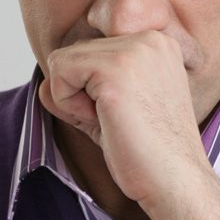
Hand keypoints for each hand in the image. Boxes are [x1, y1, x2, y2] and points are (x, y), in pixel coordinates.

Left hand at [39, 30, 219, 219]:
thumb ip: (80, 93)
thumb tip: (44, 85)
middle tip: (118, 122)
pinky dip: (68, 104)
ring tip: (113, 121)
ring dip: (74, 100)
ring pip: (62, 62)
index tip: (125, 115)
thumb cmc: (149, 154)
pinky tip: (103, 120)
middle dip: (82, 94)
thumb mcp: (111, 113)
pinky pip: (59, 72)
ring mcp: (134, 50)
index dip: (92, 90)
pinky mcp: (115, 69)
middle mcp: (148, 38)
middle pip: (75, 53)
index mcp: (156, 44)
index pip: (93, 52)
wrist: (175, 181)